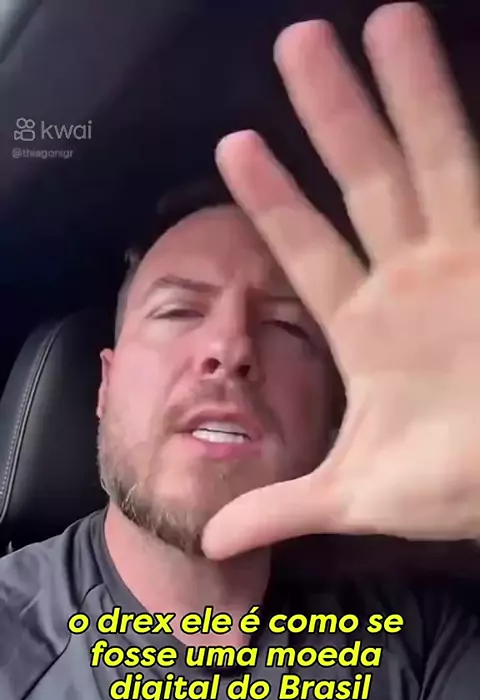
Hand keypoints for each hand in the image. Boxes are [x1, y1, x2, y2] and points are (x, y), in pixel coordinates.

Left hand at [202, 2, 479, 558]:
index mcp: (367, 327)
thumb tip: (209, 542)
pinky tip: (473, 71)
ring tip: (385, 20)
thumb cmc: (450, 487)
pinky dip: (478, 136)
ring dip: (409, 96)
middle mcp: (412, 281)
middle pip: (365, 181)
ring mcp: (467, 263)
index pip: (309, 249)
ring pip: (433, 163)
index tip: (234, 143)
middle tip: (298, 43)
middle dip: (334, 114)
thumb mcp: (355, 496)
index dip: (274, 199)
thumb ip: (281, 506)